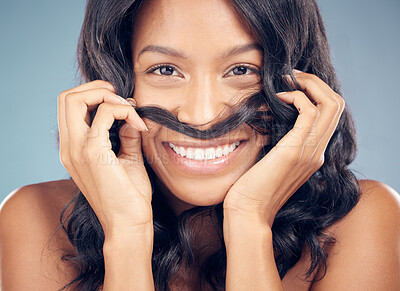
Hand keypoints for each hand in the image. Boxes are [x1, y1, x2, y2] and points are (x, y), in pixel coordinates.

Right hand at [58, 80, 151, 234]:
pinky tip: (139, 124)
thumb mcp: (126, 160)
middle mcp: (69, 147)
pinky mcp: (93, 152)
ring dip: (106, 95)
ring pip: (74, 98)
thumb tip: (131, 118)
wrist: (129, 223)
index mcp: (73, 149)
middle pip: (66, 97)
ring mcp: (77, 149)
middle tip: (123, 99)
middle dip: (96, 88)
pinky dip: (123, 110)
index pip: (69, 107)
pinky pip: (103, 113)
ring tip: (130, 109)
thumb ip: (125, 137)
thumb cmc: (129, 196)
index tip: (123, 106)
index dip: (94, 96)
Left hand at [223, 70, 344, 226]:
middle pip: (336, 105)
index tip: (292, 85)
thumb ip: (278, 142)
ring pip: (330, 105)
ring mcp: (310, 152)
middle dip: (316, 83)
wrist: (248, 212)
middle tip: (293, 77)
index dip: (316, 93)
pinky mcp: (296, 151)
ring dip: (310, 85)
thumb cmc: (251, 188)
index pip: (329, 115)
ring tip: (288, 81)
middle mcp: (317, 152)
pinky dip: (297, 97)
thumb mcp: (269, 161)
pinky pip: (310, 113)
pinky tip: (279, 98)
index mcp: (312, 154)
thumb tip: (269, 117)